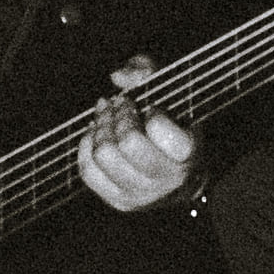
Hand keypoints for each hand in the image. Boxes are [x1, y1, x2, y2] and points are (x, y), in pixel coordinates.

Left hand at [76, 57, 196, 211]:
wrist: (182, 178)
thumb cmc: (175, 127)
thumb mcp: (172, 93)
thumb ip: (147, 72)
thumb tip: (118, 77)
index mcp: (188, 154)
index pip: (159, 128)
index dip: (151, 112)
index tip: (153, 107)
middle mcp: (167, 179)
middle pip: (128, 142)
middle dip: (119, 116)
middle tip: (119, 103)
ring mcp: (142, 194)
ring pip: (105, 156)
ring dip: (100, 127)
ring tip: (105, 114)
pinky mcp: (120, 201)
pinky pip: (89, 172)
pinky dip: (86, 147)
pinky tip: (94, 132)